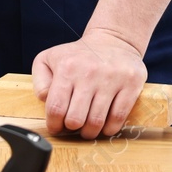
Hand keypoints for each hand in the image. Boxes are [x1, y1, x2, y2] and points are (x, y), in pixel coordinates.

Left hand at [32, 29, 147, 138]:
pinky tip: (105, 124)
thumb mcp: (50, 58)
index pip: (55, 108)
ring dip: (90, 131)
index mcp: (67, 67)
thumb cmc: (79, 55)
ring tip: (89, 127)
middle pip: (75, 120)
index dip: (54, 125)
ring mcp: (112, 78)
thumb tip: (46, 100)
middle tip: (74, 125)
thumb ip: (40, 82)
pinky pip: (118, 118)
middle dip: (72, 128)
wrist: (114, 40)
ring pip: (96, 122)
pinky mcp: (131, 84)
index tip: (57, 126)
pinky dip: (109, 128)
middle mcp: (89, 73)